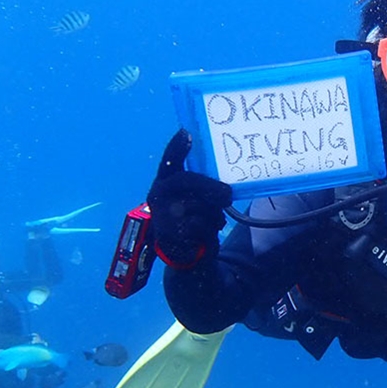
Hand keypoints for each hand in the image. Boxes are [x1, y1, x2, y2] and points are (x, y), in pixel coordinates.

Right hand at [146, 129, 232, 267]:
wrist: (189, 255)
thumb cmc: (196, 220)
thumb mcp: (199, 199)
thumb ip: (203, 187)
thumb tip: (224, 188)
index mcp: (165, 183)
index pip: (169, 161)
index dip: (177, 147)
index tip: (187, 133)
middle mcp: (158, 195)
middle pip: (187, 180)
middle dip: (210, 187)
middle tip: (228, 195)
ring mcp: (161, 214)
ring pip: (196, 204)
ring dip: (212, 213)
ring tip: (213, 221)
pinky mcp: (170, 233)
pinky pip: (198, 224)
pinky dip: (209, 228)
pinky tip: (207, 233)